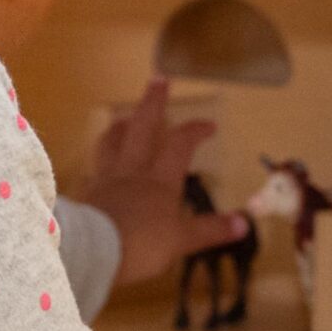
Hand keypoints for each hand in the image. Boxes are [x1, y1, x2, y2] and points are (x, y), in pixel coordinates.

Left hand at [70, 79, 248, 288]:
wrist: (92, 250)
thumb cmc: (141, 244)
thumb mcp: (182, 240)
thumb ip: (210, 230)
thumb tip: (245, 222)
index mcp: (160, 181)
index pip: (180, 145)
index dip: (195, 130)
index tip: (209, 123)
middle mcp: (132, 171)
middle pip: (142, 128)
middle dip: (153, 103)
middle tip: (158, 79)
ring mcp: (105, 179)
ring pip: (111, 142)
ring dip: (119, 126)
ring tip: (123, 118)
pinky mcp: (86, 194)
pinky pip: (94, 170)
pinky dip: (100, 163)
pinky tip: (100, 166)